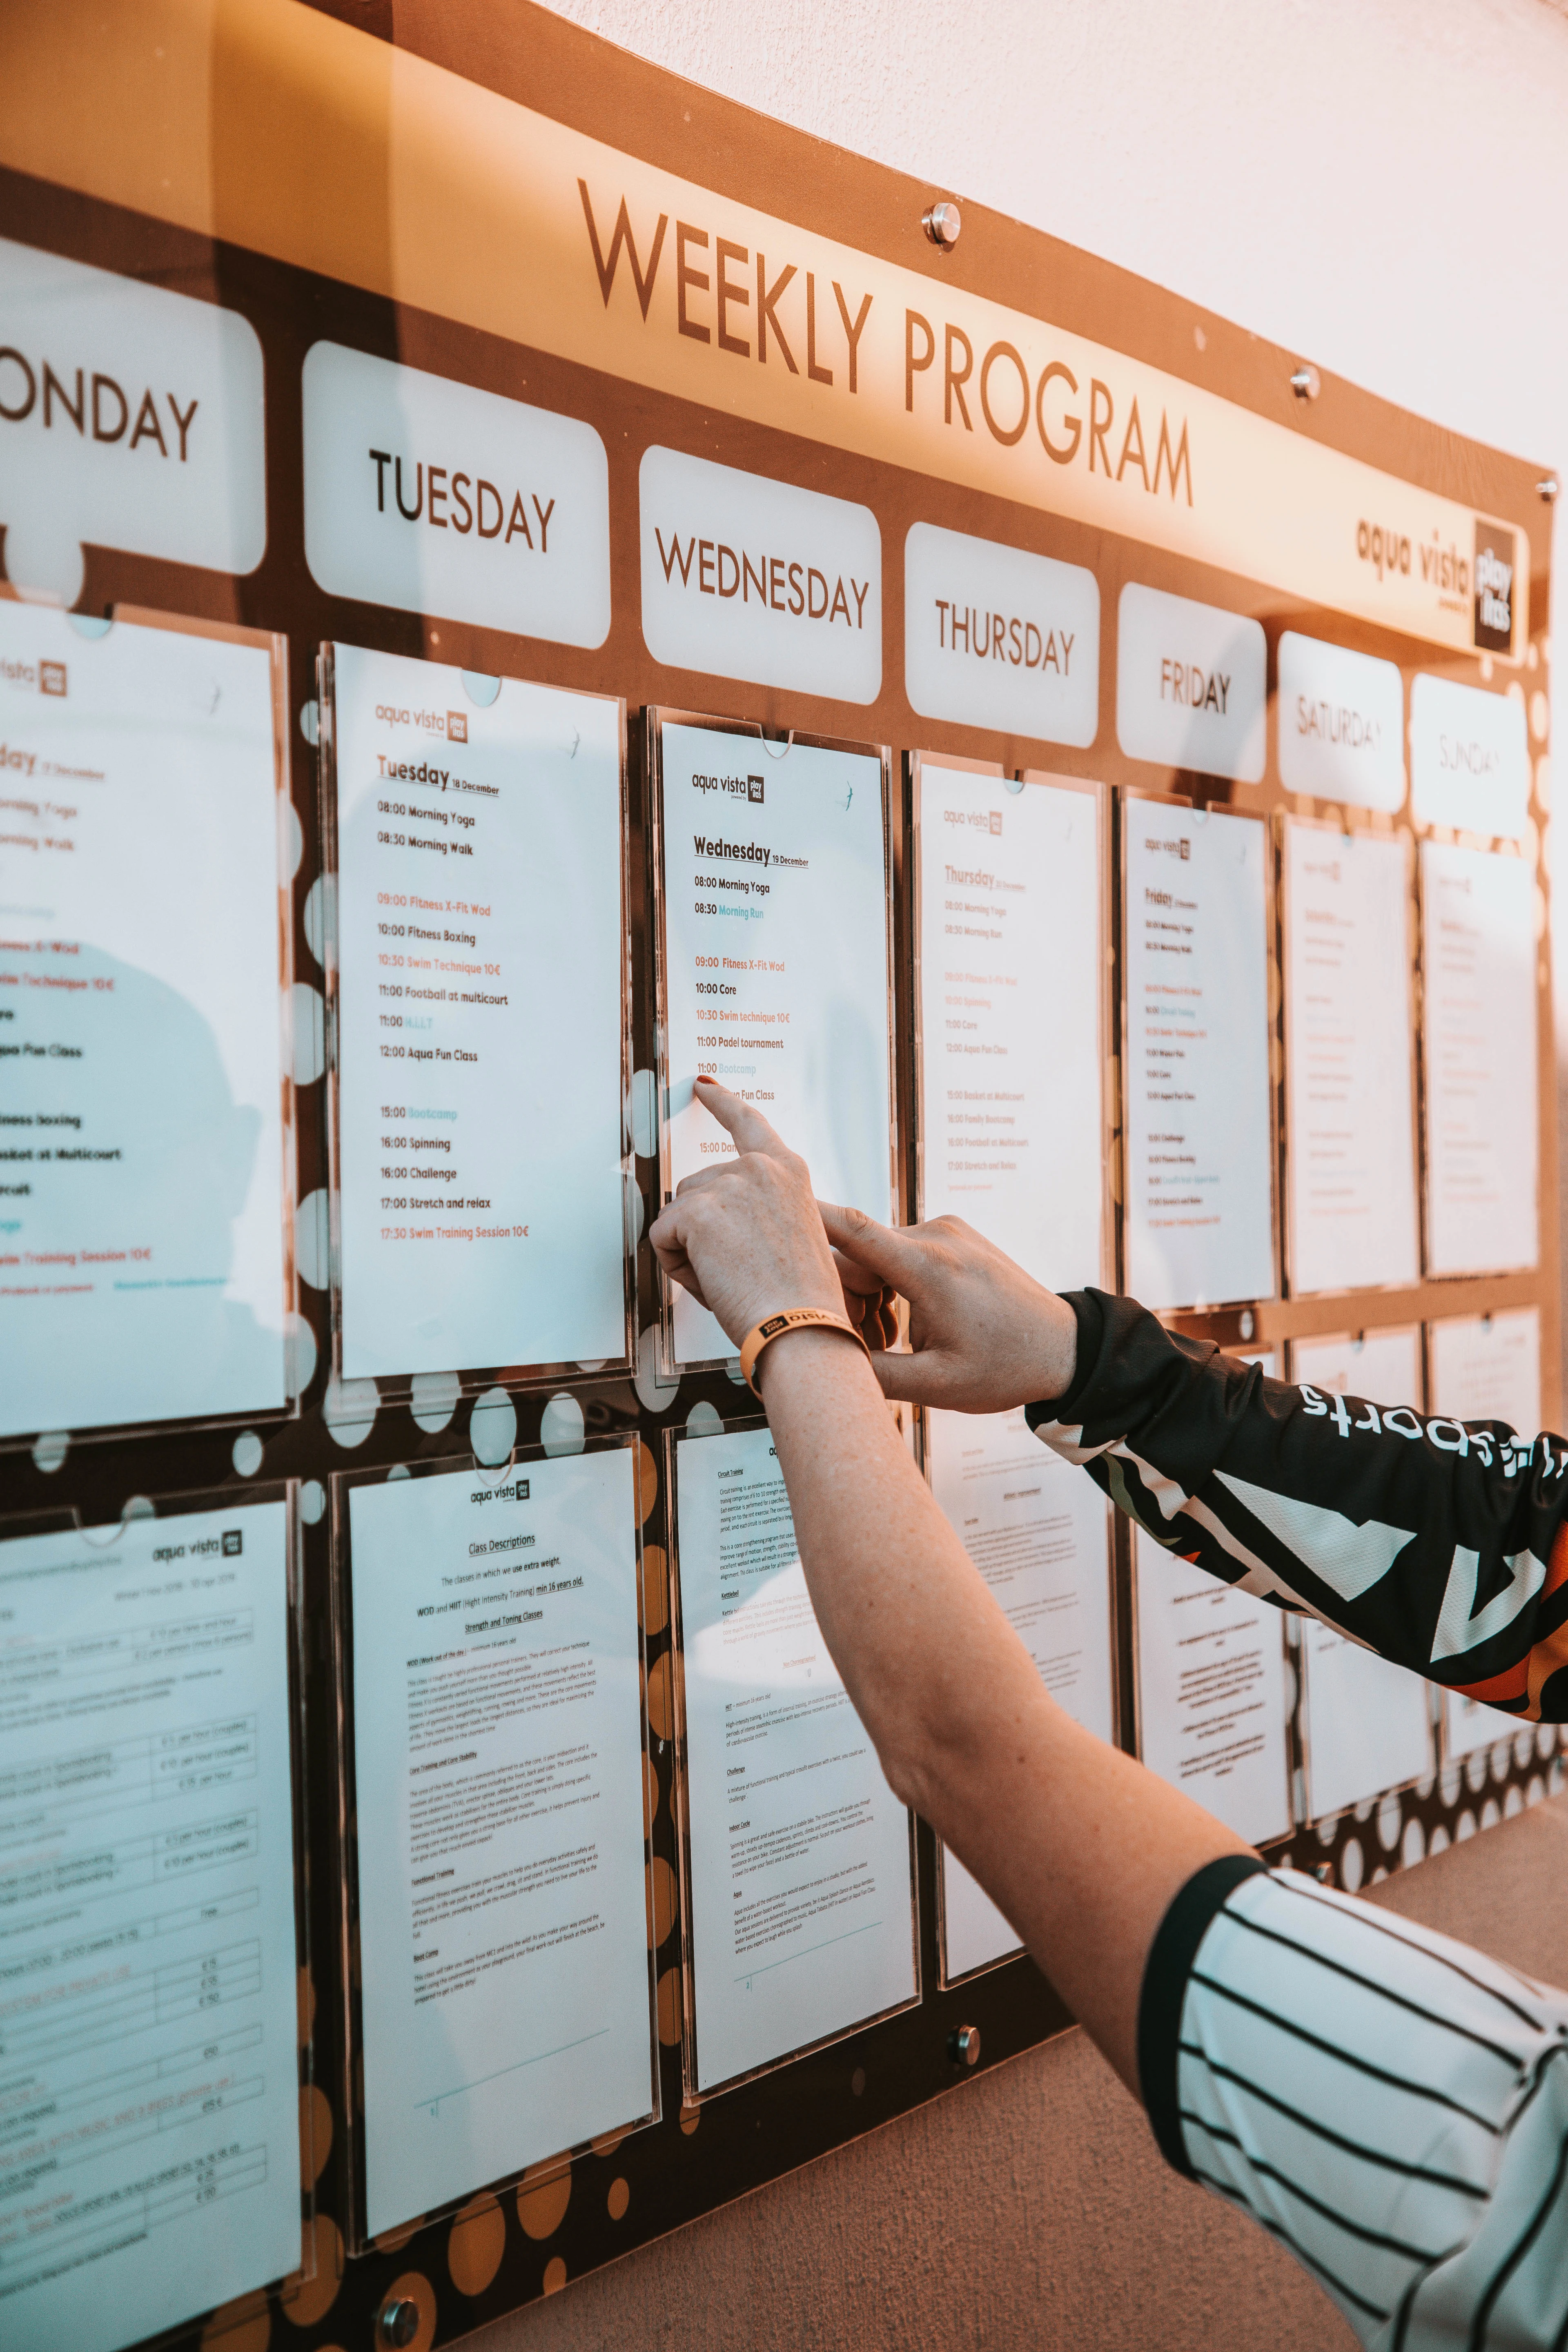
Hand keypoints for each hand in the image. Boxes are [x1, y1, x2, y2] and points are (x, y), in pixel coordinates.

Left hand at [648, 1079, 844, 1347]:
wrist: (802, 1327)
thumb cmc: (803, 1299)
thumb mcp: (792, 1235)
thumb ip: (759, 1211)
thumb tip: (718, 1222)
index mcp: (788, 1172)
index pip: (748, 1122)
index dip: (722, 1101)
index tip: (704, 1085)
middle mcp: (759, 1168)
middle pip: (696, 1187)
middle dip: (701, 1230)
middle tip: (738, 1270)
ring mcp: (728, 1185)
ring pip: (678, 1215)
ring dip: (691, 1250)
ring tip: (731, 1278)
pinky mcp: (698, 1211)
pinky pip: (661, 1237)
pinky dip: (677, 1266)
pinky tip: (713, 1280)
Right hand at [818, 1206, 1077, 1412]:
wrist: (1066, 1348)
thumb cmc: (1007, 1368)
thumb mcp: (936, 1386)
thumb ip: (872, 1372)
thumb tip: (816, 1363)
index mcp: (929, 1268)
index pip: (850, 1229)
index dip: (803, 1218)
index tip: (763, 1206)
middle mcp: (936, 1236)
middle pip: (857, 1253)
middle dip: (843, 1297)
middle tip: (860, 1343)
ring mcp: (947, 1230)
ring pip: (877, 1255)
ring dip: (869, 1295)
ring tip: (892, 1341)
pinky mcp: (953, 1235)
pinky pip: (901, 1252)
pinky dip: (892, 1284)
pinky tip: (909, 1322)